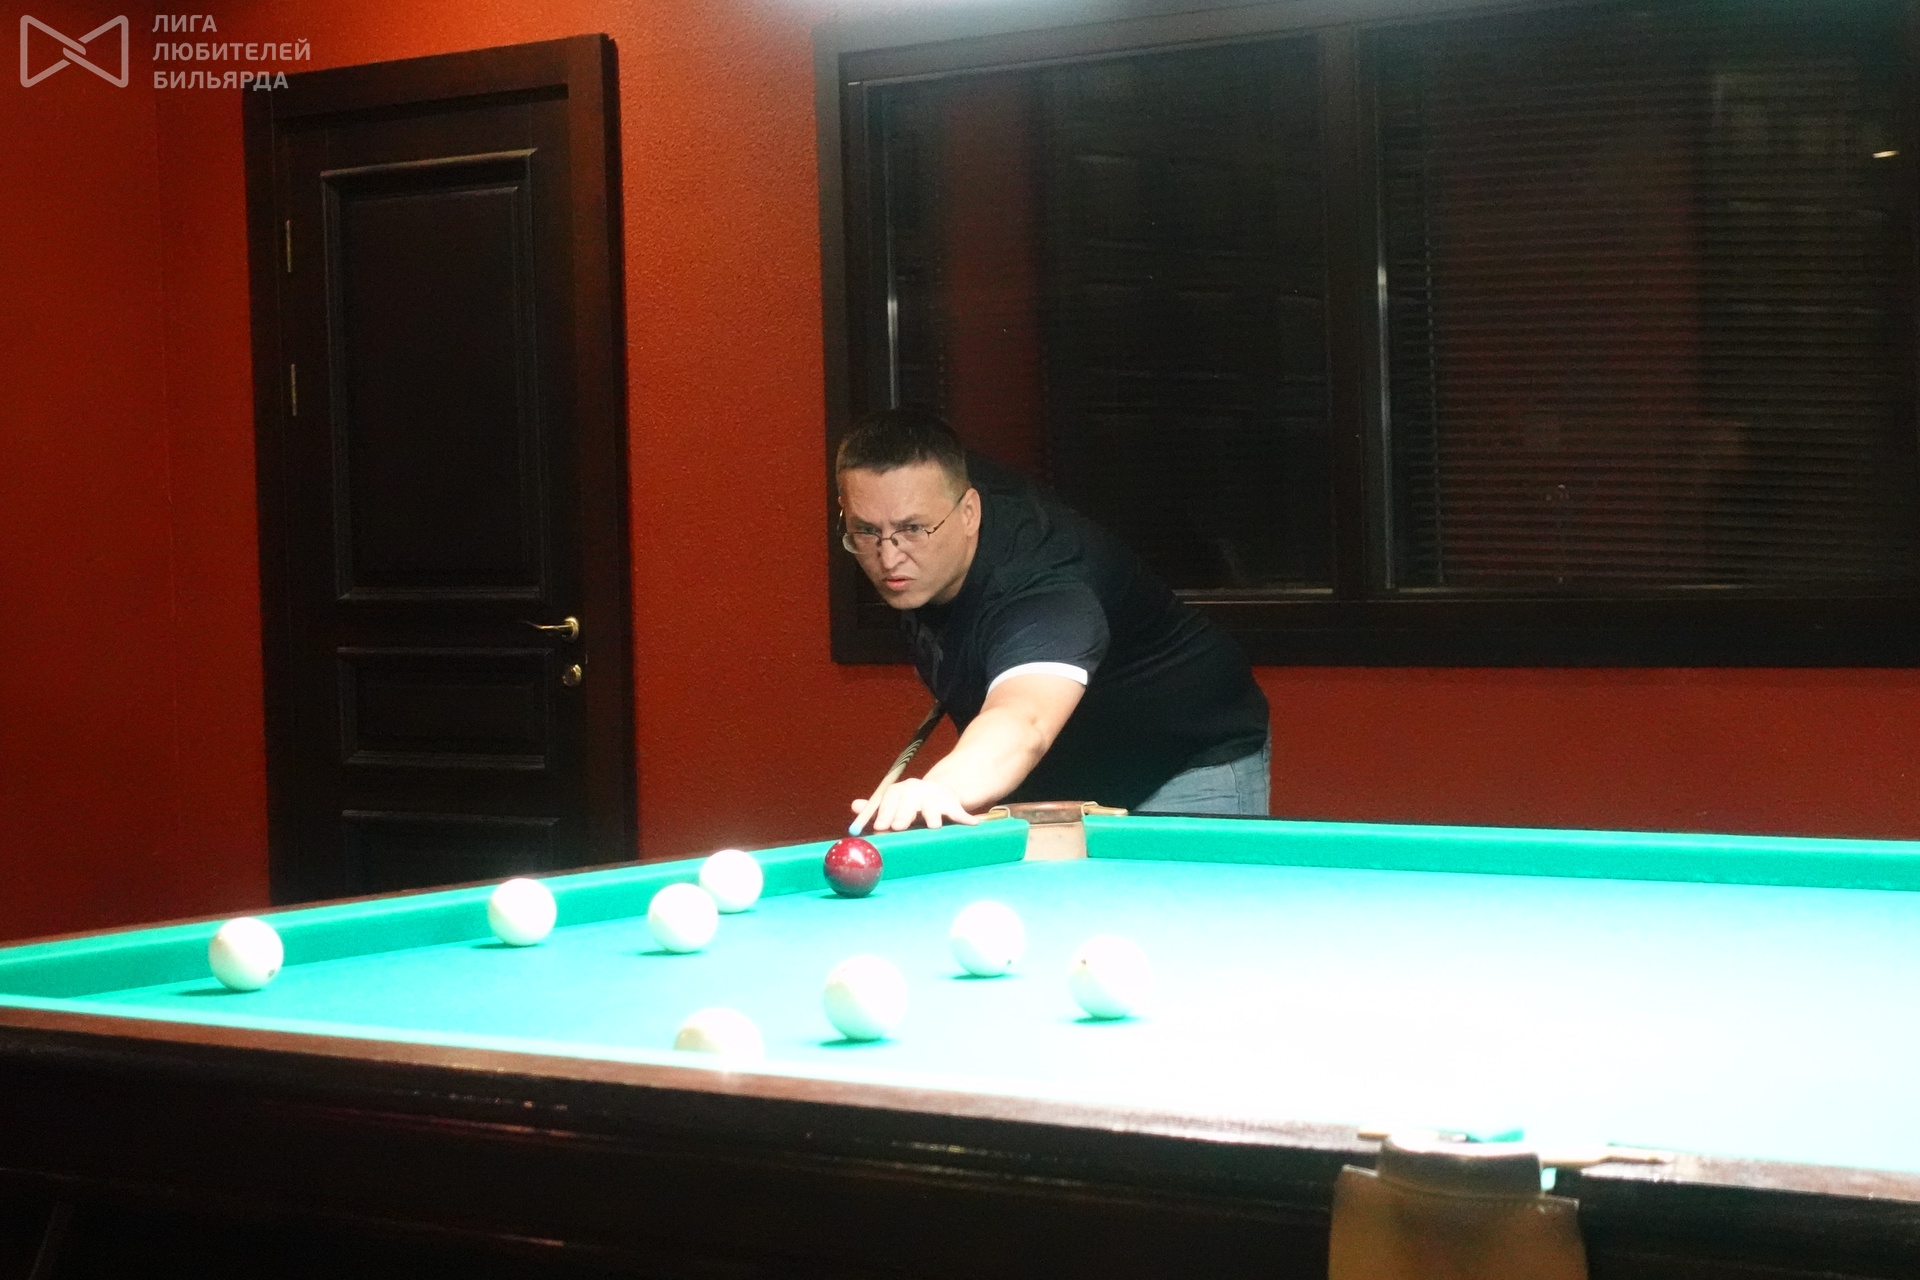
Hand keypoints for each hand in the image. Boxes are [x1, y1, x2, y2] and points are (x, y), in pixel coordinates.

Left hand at [849, 777, 978, 832]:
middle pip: (909, 803)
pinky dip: (965, 819)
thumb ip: (875, 809)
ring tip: (934, 826)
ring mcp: (935, 796)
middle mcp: (916, 790)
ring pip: (932, 808)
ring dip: (932, 816)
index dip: (884, 813)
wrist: (939, 791)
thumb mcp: (893, 804)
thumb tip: (854, 806)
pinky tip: (972, 824)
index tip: (880, 827)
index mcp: (899, 791)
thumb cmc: (910, 804)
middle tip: (898, 827)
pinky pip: (959, 812)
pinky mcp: (953, 804)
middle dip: (904, 815)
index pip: (889, 799)